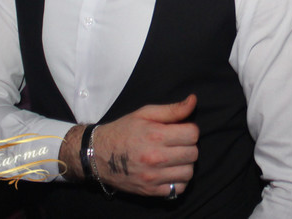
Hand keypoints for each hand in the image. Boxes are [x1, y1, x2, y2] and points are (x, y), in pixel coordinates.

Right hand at [68, 94, 198, 196]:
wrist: (98, 155)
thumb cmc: (123, 131)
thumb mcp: (145, 113)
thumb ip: (172, 109)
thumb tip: (194, 100)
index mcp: (155, 135)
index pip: (192, 134)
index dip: (189, 130)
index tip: (180, 130)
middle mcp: (155, 157)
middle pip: (193, 153)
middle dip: (188, 146)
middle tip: (177, 144)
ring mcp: (153, 177)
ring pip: (189, 172)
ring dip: (185, 164)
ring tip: (175, 158)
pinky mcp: (150, 191)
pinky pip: (178, 189)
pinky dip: (178, 181)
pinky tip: (170, 172)